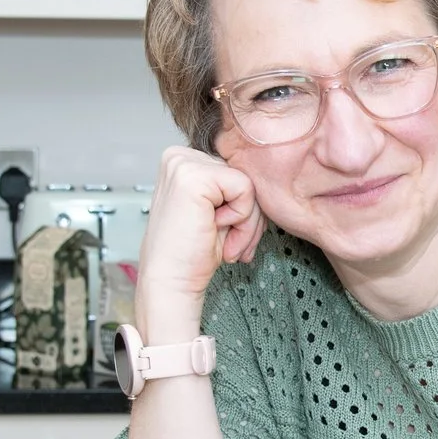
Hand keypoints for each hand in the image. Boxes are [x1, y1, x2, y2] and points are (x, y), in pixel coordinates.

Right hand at [138, 145, 262, 338]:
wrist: (172, 282)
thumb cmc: (193, 253)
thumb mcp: (219, 211)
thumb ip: (234, 189)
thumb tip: (266, 175)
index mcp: (183, 162)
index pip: (236, 173)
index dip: (242, 208)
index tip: (230, 236)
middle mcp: (180, 157)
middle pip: (244, 176)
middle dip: (248, 217)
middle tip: (230, 246)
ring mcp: (183, 163)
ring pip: (248, 183)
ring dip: (246, 222)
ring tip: (225, 243)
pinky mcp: (193, 176)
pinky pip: (245, 189)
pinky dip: (240, 218)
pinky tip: (215, 231)